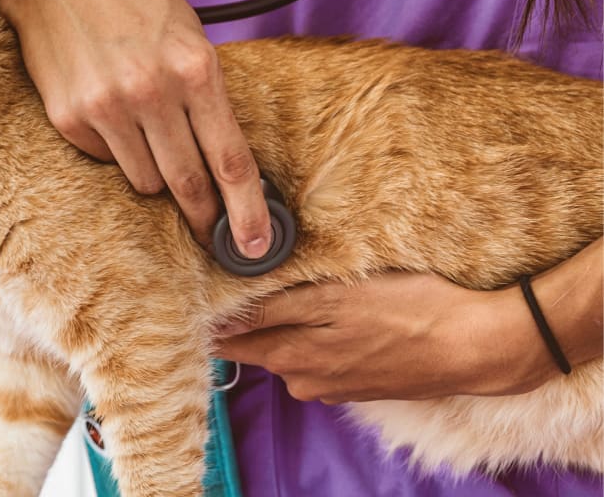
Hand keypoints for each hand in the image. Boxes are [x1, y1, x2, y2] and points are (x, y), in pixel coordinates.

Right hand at [0, 0, 271, 255]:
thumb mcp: (184, 29)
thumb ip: (203, 90)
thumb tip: (218, 155)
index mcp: (195, 66)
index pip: (230, 160)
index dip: (248, 211)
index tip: (255, 246)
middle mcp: (152, 92)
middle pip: (189, 184)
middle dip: (203, 216)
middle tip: (210, 232)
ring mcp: (106, 107)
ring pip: (144, 181)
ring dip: (153, 172)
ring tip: (142, 130)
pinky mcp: (67, 116)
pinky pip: (104, 159)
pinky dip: (113, 148)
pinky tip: (104, 108)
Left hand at [215, 271, 565, 402]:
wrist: (474, 346)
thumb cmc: (409, 311)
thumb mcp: (335, 296)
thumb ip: (277, 307)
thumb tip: (226, 316)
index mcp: (293, 357)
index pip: (232, 342)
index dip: (213, 319)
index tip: (197, 295)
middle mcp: (306, 379)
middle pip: (257, 348)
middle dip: (240, 323)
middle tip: (232, 286)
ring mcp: (333, 384)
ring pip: (289, 351)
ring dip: (279, 327)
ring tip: (279, 292)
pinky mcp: (358, 382)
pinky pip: (319, 358)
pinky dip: (311, 337)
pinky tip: (325, 317)